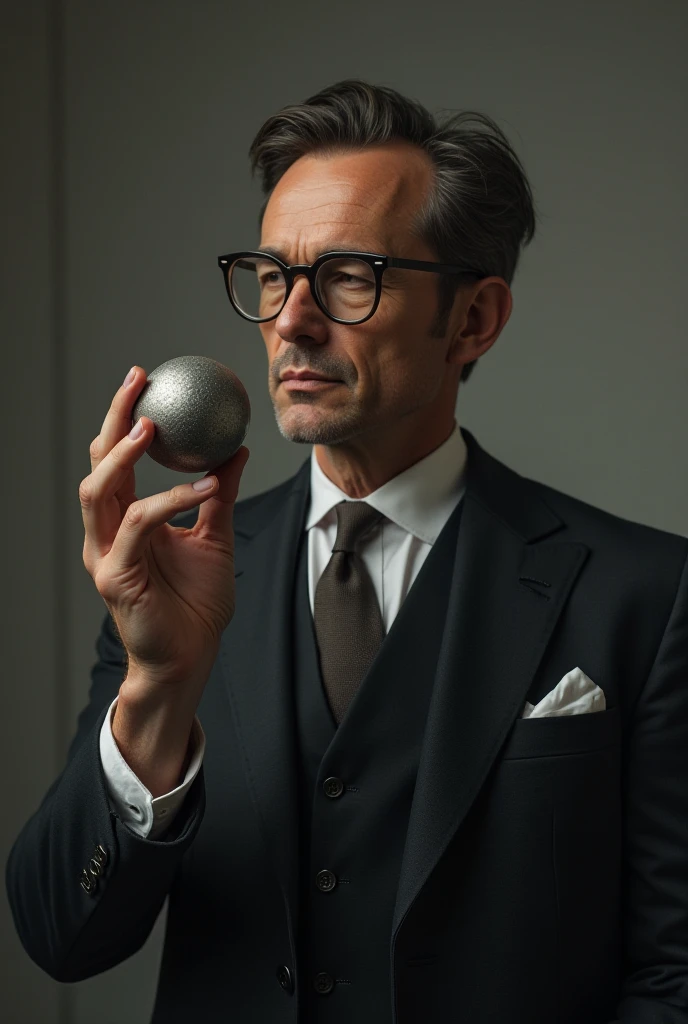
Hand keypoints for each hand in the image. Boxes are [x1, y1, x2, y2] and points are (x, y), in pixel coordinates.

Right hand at [80, 365, 249, 689]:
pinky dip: (170, 501)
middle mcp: (107, 532)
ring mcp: (104, 554)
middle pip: (97, 463)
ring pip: (99, 490)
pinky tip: (205, 487)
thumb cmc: (197, 603)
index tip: (145, 380)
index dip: (123, 417)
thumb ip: (221, 494)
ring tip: (149, 426)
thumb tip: (236, 450)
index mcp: (125, 519)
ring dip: (122, 454)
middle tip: (138, 383)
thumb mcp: (216, 536)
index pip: (115, 458)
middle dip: (112, 418)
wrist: (191, 656)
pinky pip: (138, 525)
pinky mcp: (114, 576)